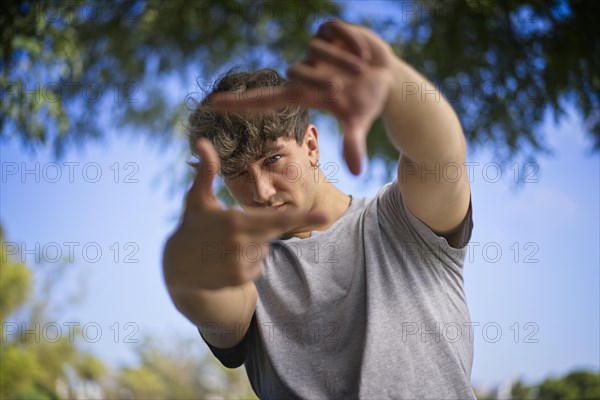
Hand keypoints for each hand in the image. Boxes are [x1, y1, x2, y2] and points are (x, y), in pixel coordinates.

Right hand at [163, 139, 326, 290]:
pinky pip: (258, 266)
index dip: (302, 217)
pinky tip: (227, 259)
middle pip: (273, 232)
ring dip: (253, 246)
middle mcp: (240, 243)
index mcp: (235, 220)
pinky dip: (248, 262)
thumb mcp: (197, 198)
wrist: (176, 266)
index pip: (276, 218)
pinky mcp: (238, 279)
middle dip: (263, 227)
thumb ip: (206, 170)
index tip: (325, 215)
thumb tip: (201, 141)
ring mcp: (240, 263)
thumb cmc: (191, 225)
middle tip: (235, 229)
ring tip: (227, 245)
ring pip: (265, 249)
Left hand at [211, 20, 397, 174]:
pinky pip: (331, 29)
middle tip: (348, 81)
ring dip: (343, 60)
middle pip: (295, 70)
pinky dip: (350, 40)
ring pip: (315, 49)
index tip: (212, 105)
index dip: (239, 103)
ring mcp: (314, 51)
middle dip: (325, 77)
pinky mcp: (328, 31)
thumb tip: (357, 172)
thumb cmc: (367, 103)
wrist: (387, 77)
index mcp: (303, 94)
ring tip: (361, 67)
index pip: (263, 99)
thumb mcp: (358, 121)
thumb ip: (353, 143)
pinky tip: (362, 51)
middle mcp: (303, 72)